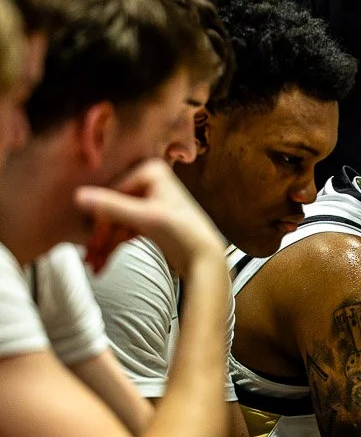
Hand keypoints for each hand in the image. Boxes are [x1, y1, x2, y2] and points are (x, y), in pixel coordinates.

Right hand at [76, 159, 222, 276]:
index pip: (113, 194)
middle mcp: (150, 181)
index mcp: (150, 171)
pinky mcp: (151, 218)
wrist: (206, 259)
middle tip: (90, 259)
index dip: (100, 222)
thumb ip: (111, 207)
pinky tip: (105, 261)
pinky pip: (126, 230)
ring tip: (96, 265)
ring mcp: (150, 200)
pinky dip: (115, 245)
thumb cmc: (184, 235)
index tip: (90, 244)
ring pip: (118, 222)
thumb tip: (78, 196)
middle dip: (102, 237)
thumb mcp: (146, 219)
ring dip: (106, 245)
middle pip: (114, 209)